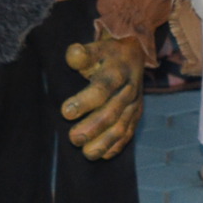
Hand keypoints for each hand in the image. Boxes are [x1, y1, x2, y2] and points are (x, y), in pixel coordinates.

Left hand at [61, 32, 148, 159]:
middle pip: (113, 112)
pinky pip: (129, 134)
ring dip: (104, 142)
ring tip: (86, 153)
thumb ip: (83, 54)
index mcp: (118, 71)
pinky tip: (102, 155)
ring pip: (122, 127)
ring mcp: (134, 105)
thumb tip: (74, 55)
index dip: (85, 101)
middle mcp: (129, 90)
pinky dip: (116, 146)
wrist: (134, 53)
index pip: (103, 87)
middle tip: (74, 138)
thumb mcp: (96, 47)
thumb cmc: (107, 54)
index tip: (66, 112)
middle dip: (94, 127)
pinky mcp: (136, 115)